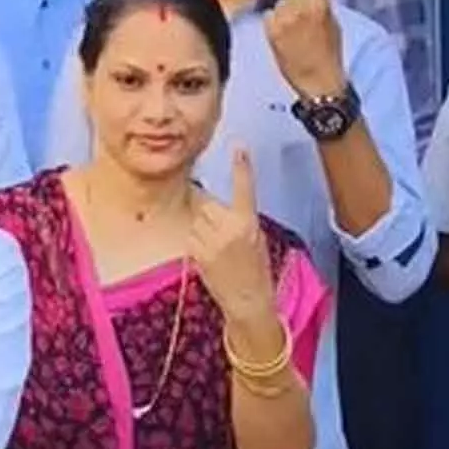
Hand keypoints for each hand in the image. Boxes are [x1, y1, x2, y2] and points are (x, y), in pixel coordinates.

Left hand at [189, 147, 275, 325]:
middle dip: (210, 214)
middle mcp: (229, 228)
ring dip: (202, 229)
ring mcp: (211, 241)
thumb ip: (240, 221)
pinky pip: (191, 237)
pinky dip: (197, 244)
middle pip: (207, 204)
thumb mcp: (256, 240)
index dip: (242, 167)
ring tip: (218, 250)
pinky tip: (210, 258)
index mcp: (248, 223)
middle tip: (222, 234)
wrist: (248, 301)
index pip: (245, 188)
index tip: (239, 146)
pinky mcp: (197, 252)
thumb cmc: (256, 271)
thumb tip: (219, 210)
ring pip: (197, 220)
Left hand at [262, 0, 345, 97]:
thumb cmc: (329, 56)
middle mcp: (303, 6)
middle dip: (296, 6)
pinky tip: (284, 41)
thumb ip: (320, 7)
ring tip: (295, 39)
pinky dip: (273, 26)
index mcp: (322, 4)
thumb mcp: (333, 26)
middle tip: (304, 31)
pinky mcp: (272, 28)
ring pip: (279, 5)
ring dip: (283, 18)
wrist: (320, 81)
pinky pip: (269, 17)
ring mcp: (286, 16)